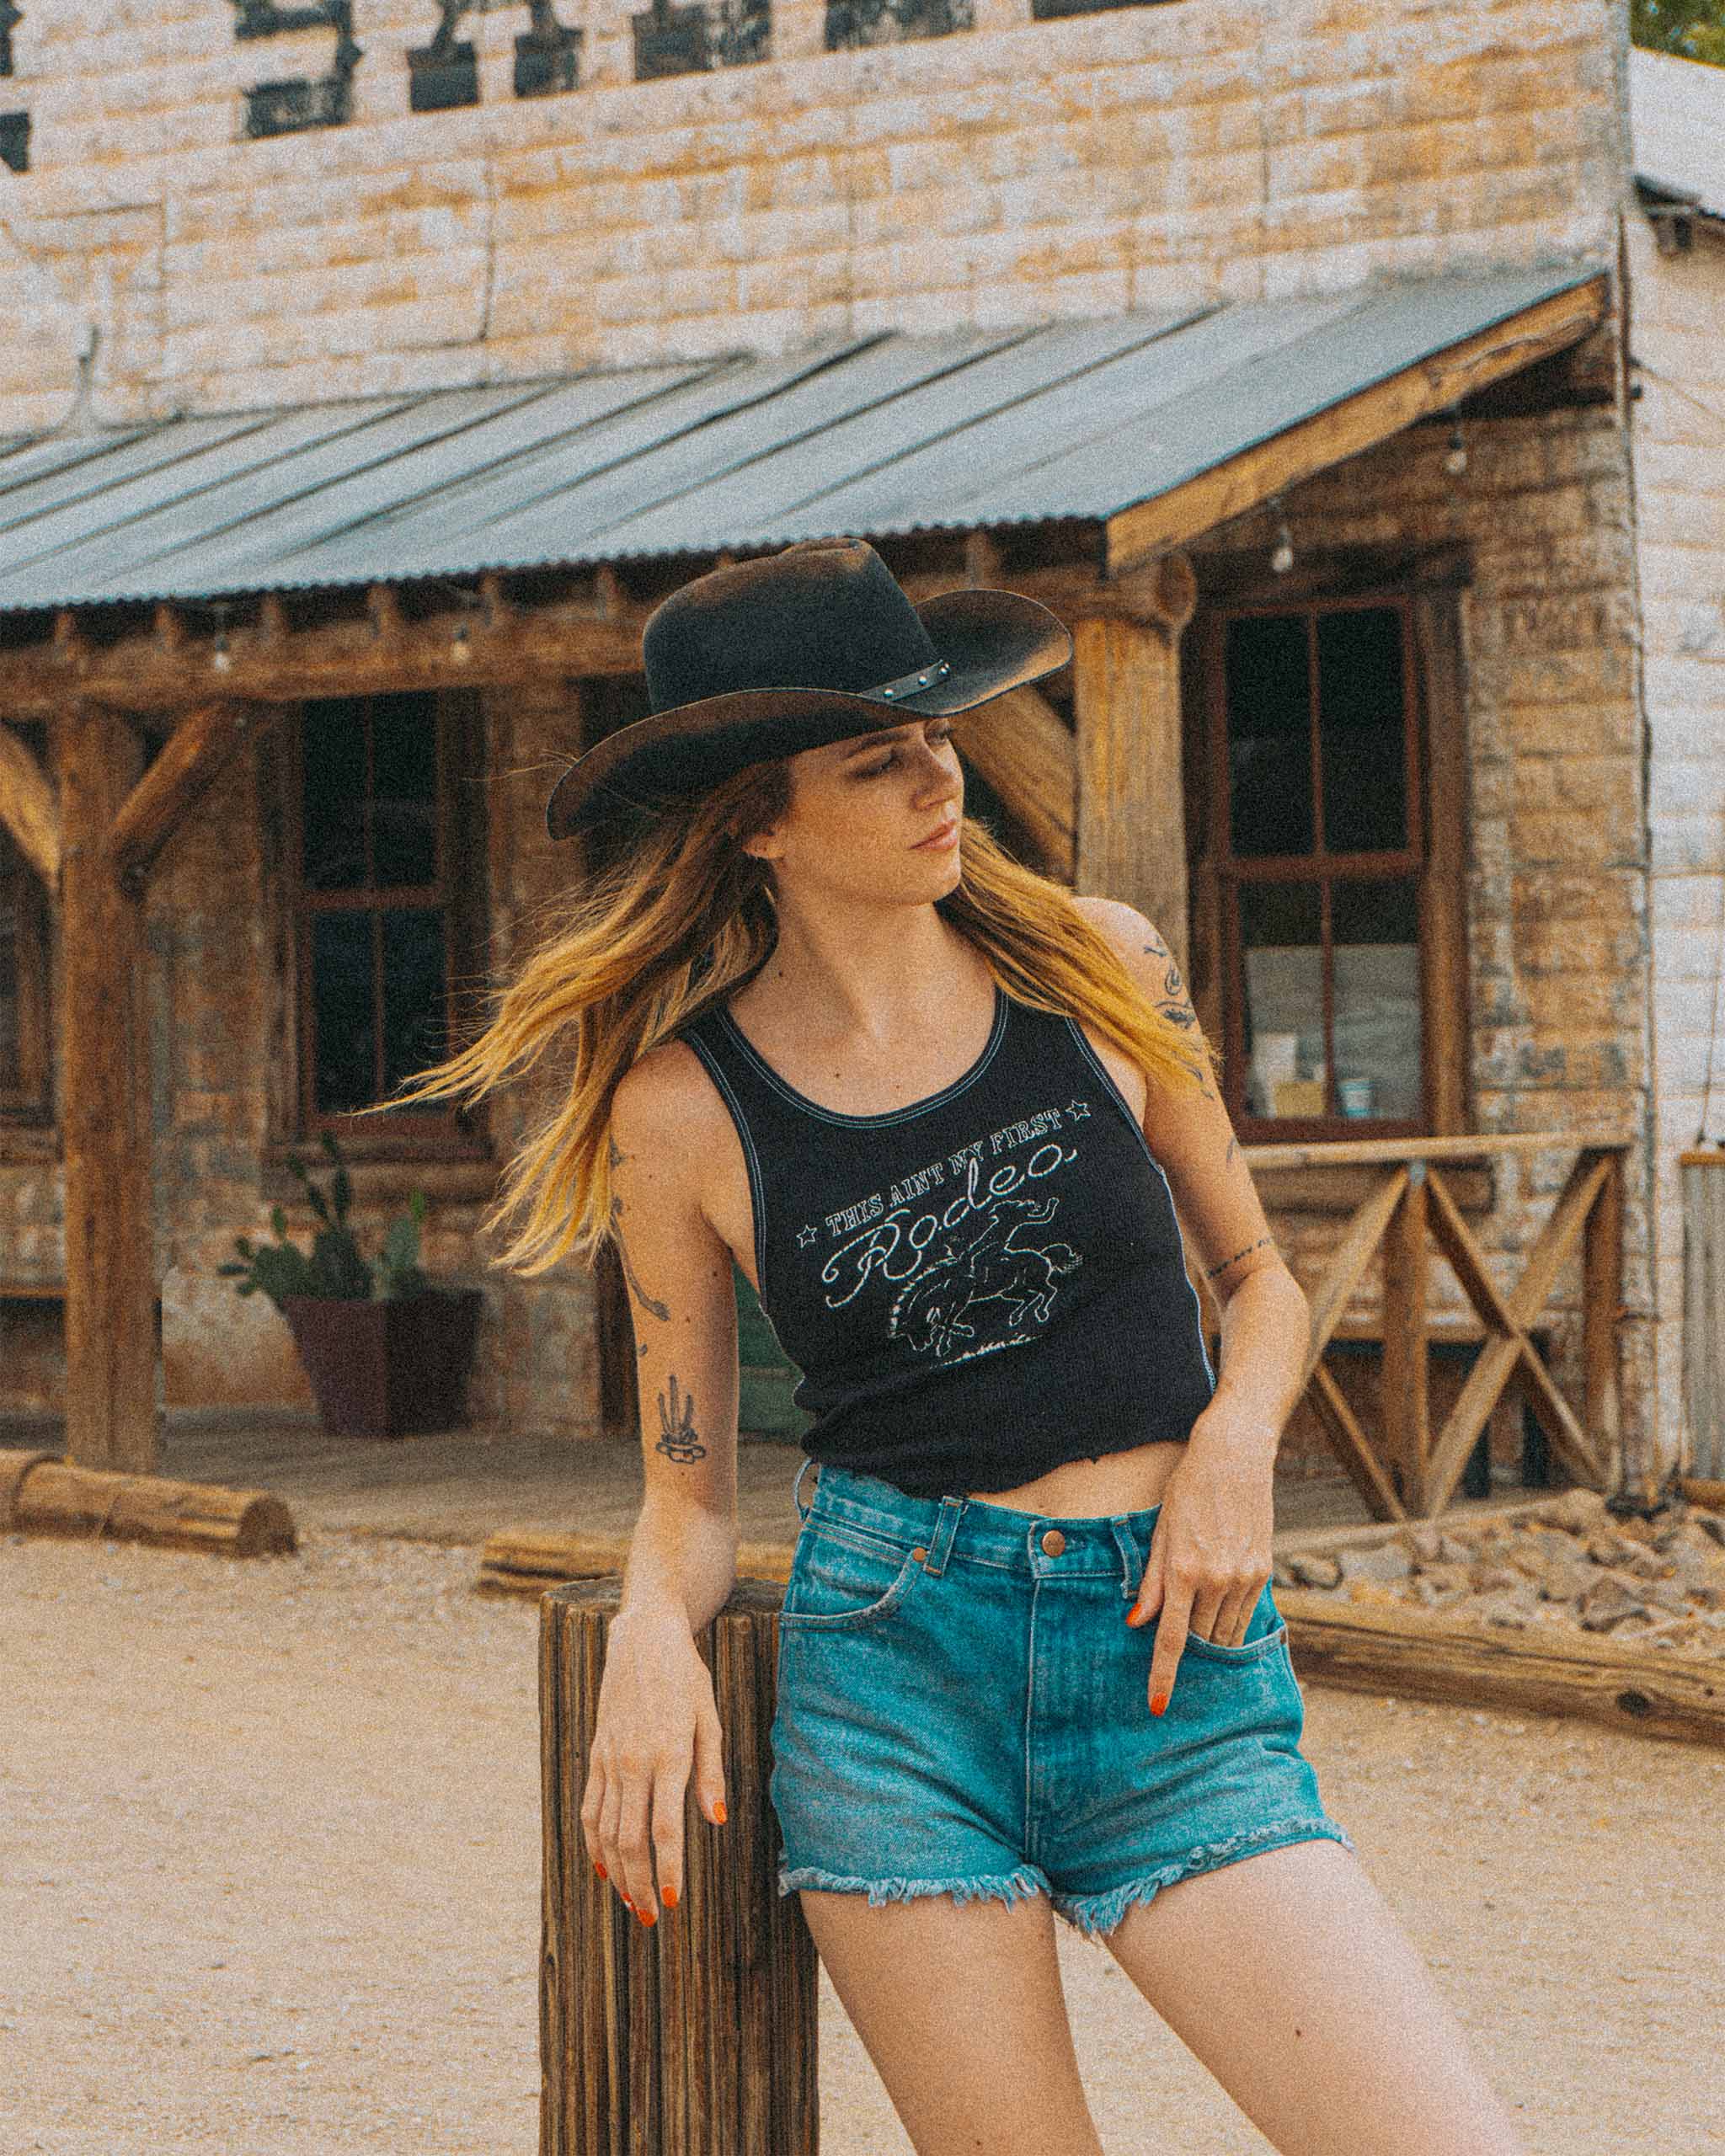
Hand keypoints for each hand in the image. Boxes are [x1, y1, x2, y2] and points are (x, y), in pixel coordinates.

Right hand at [580, 1604, 728, 1926]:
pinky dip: (593, 1842)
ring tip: (628, 1901)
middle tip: (649, 1918)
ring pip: (606, 1831)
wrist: (642, 1639)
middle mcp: (634, 1764)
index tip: (672, 1904)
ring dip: (616, 1872)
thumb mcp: (709, 1718)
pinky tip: (602, 1864)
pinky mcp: (596, 1755)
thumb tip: (716, 1822)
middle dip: (639, 1884)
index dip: (668, 1871)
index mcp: (668, 1756)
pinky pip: (590, 1808)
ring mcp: (610, 1761)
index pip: (665, 1830)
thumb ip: (711, 1773)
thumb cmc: (686, 1678)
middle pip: (630, 1840)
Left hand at [1125, 1411, 1276, 1717]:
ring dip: (1210, 1640)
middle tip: (1177, 1649)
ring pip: (1224, 1632)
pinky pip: (1244, 1615)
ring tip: (1197, 1627)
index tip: (1157, 1705)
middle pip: (1199, 1640)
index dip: (1162, 1676)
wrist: (1233, 1458)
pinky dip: (1230, 1622)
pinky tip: (1218, 1608)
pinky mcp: (1262, 1571)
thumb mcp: (1160, 1532)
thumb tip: (1135, 1623)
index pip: (1170, 1639)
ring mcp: (1243, 1577)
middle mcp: (1215, 1579)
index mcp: (1182, 1570)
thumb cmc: (1187, 1491)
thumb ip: (1150, 1582)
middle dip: (1187, 1651)